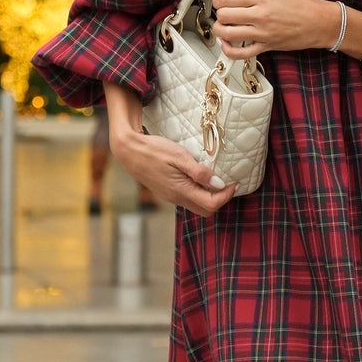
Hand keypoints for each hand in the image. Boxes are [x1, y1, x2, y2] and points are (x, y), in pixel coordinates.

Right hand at [107, 126, 235, 216]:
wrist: (128, 151)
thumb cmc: (153, 150)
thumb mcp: (179, 156)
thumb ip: (199, 172)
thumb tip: (219, 183)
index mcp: (181, 191)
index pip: (212, 204)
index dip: (226, 195)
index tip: (233, 181)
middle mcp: (176, 198)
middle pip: (206, 210)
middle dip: (220, 199)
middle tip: (226, 182)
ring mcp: (171, 197)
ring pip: (197, 206)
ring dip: (209, 197)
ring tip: (215, 179)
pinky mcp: (167, 192)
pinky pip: (188, 199)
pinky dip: (199, 193)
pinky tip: (199, 178)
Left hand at [212, 0, 338, 59]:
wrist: (320, 22)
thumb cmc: (303, 6)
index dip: (218, 0)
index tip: (219, 1)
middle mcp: (260, 15)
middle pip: (224, 16)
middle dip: (219, 15)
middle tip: (223, 14)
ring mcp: (262, 33)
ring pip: (227, 33)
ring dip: (220, 30)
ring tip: (223, 28)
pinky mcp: (266, 46)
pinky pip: (241, 53)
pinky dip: (229, 50)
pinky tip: (227, 44)